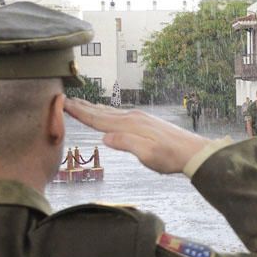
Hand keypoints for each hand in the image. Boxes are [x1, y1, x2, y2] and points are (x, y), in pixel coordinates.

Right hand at [64, 98, 208, 173]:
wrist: (193, 152)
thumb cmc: (171, 157)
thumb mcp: (147, 155)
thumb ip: (126, 144)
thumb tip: (105, 137)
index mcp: (130, 125)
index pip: (98, 119)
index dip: (79, 113)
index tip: (63, 104)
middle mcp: (133, 117)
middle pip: (101, 112)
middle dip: (82, 106)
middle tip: (65, 100)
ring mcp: (139, 118)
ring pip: (110, 112)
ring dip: (94, 108)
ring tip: (80, 103)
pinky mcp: (145, 122)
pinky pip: (119, 115)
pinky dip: (107, 112)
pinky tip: (107, 114)